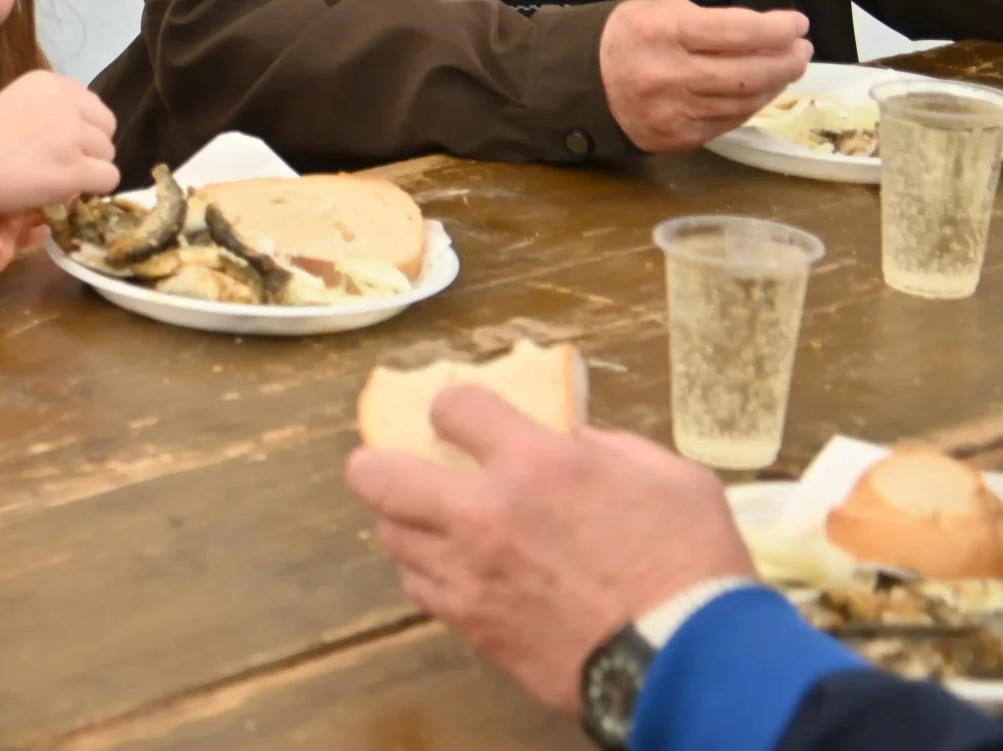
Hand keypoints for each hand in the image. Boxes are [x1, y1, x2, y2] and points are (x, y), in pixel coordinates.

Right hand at [0, 71, 119, 213]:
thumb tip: (83, 132)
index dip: (81, 126)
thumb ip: (50, 108)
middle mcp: (63, 101)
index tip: (59, 141)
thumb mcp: (14, 104)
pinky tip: (68, 190)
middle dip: (90, 146)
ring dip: (90, 168)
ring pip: (108, 153)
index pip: (91, 103)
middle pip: (106, 126)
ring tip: (57, 176)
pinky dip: (94, 188)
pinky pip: (109, 178)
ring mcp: (71, 135)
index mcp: (47, 81)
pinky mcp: (75, 168)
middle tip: (63, 162)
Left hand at [345, 386, 755, 715]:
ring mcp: (468, 574)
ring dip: (408, 523)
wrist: (692, 662)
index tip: (463, 420)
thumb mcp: (670, 477)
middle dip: (378, 463)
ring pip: (390, 536)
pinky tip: (457, 574)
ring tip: (434, 525)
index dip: (454, 408)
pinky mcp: (472, 626)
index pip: (451, 407)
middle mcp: (482, 513)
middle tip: (400, 468)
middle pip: (375, 474)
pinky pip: (419, 590)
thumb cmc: (694, 562)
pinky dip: (429, 575)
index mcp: (534, 463)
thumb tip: (574, 443)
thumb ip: (610, 449)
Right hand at [600, 0, 809, 152]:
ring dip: (773, 85)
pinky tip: (756, 91)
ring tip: (785, 68)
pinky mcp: (677, 139)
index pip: (736, 32)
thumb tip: (766, 35)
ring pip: (744, 103)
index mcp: (663, 34)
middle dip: (786, 61)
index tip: (798, 24)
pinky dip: (749, 105)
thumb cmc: (627, 38)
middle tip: (801, 50)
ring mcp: (673, 113)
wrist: (582, 82)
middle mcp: (668, 76)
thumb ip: (711, 22)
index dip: (776, 29)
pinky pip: (728, 122)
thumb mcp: (662, 12)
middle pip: (748, 75)